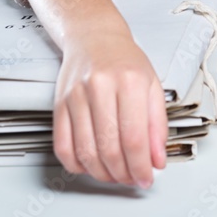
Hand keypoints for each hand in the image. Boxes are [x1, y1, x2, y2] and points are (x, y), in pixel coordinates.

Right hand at [50, 23, 167, 186]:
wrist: (94, 37)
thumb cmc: (125, 61)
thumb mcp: (153, 86)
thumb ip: (158, 125)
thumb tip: (157, 160)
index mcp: (130, 81)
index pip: (134, 138)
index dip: (141, 166)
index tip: (146, 178)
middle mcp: (100, 87)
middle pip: (109, 148)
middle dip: (123, 173)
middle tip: (132, 179)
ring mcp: (76, 96)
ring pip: (86, 152)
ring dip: (102, 173)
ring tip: (115, 175)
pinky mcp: (58, 104)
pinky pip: (62, 146)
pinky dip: (77, 164)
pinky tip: (91, 165)